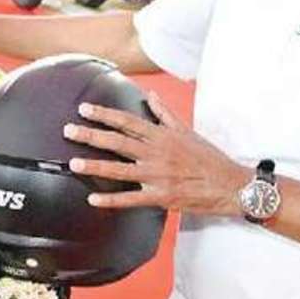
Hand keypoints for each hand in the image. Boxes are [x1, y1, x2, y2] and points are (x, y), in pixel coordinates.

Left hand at [61, 94, 249, 215]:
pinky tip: (93, 200)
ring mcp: (158, 176)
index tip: (85, 108)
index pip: (128, 121)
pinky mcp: (162, 196)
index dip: (105, 114)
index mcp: (163, 136)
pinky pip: (132, 199)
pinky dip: (112, 201)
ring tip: (74, 163)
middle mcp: (157, 153)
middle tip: (68, 130)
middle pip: (119, 142)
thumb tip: (151, 97)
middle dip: (92, 136)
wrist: (231, 184)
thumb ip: (165, 114)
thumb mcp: (188, 131)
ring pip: (121, 169)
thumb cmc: (210, 159)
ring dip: (96, 166)